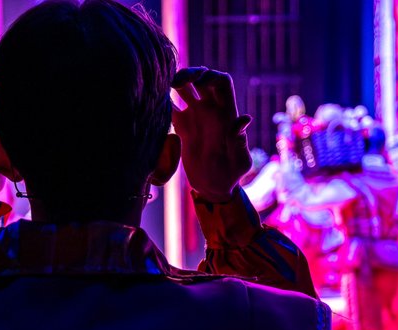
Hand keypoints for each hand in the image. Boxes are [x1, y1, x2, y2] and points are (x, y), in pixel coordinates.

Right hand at [172, 68, 252, 202]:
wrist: (215, 187)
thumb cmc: (233, 175)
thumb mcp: (240, 160)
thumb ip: (240, 140)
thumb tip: (244, 119)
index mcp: (227, 113)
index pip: (222, 82)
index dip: (210, 76)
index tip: (197, 82)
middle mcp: (212, 110)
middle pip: (202, 79)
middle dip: (189, 73)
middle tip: (175, 82)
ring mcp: (196, 117)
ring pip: (185, 88)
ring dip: (174, 83)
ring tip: (161, 88)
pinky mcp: (183, 127)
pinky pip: (171, 107)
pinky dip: (163, 102)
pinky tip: (153, 103)